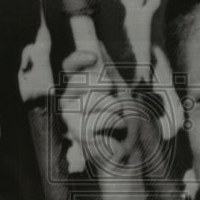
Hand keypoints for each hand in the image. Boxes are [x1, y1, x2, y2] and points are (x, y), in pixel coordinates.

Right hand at [60, 50, 145, 199]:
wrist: (129, 155)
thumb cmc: (125, 123)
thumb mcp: (120, 91)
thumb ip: (107, 69)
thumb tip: (99, 44)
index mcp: (78, 88)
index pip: (69, 66)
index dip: (78, 58)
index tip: (94, 57)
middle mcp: (70, 101)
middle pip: (84, 81)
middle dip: (108, 90)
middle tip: (117, 105)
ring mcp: (71, 118)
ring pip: (92, 100)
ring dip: (114, 108)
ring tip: (119, 119)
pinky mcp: (78, 134)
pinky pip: (96, 119)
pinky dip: (114, 122)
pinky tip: (118, 129)